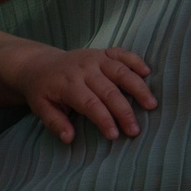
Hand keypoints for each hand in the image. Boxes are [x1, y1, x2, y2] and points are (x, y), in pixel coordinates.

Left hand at [10, 45, 155, 142]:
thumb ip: (54, 122)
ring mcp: (94, 58)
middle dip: (124, 112)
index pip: (89, 103)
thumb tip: (68, 138)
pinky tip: (147, 72)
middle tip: (135, 130)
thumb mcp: (40, 107)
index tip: (114, 135)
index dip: (103, 119)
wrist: (38, 64)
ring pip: (120, 71)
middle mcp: (83, 69)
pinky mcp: (101, 52)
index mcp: (67, 84)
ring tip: (151, 105)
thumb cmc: (43, 90)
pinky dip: (135, 60)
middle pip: (109, 91)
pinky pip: (121, 53)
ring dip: (138, 87)